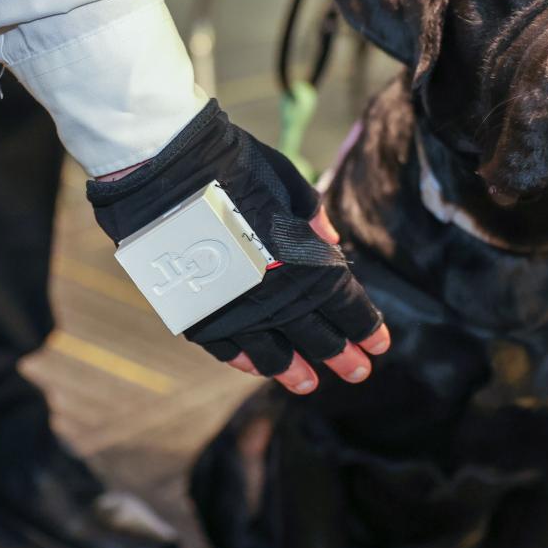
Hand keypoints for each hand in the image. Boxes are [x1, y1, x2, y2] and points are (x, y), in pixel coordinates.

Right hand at [88, 101, 389, 394]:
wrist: (167, 165)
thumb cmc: (233, 164)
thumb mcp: (288, 183)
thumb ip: (314, 221)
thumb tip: (332, 246)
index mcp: (307, 263)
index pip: (347, 308)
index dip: (366, 328)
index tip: (380, 343)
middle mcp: (276, 296)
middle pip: (317, 337)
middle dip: (342, 356)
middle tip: (357, 372)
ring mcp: (235, 310)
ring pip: (273, 355)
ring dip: (295, 371)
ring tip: (309, 383)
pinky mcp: (198, 315)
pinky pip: (227, 350)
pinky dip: (246, 362)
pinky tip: (259, 370)